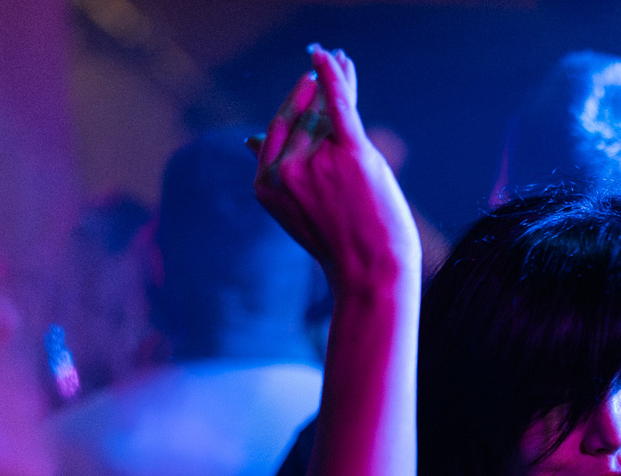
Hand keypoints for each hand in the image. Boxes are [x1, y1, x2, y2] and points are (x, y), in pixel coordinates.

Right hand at [251, 45, 420, 299]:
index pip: (277, 129)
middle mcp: (286, 169)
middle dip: (315, 87)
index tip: (306, 81)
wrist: (372, 274)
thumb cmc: (338, 246)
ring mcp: (316, 161)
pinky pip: (341, 105)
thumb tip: (249, 138)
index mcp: (265, 184)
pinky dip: (336, 77)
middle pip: (302, 117)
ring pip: (327, 112)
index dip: (292, 102)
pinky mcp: (351, 154)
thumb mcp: (294, 211)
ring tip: (343, 58)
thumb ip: (275, 173)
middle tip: (326, 62)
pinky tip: (333, 57)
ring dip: (336, 79)